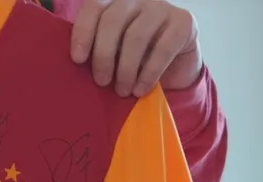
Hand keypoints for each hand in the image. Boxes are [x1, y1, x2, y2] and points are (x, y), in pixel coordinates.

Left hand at [70, 0, 201, 97]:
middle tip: (102, 82)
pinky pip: (162, 49)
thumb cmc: (136, 59)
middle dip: (104, 55)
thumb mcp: (113, 51)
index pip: (94, 6)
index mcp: (114, 0)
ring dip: (126, 69)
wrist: (175, 66)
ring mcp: (162, 7)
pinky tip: (140, 89)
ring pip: (136, 36)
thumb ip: (97, 49)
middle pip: (113, 21)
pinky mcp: (184, 22)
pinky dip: (148, 74)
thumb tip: (78, 65)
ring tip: (122, 90)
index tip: (78, 59)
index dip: (83, 31)